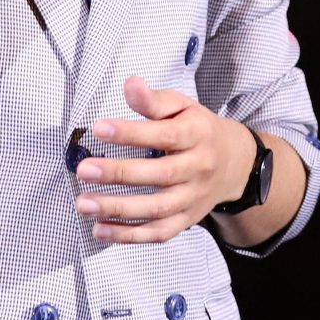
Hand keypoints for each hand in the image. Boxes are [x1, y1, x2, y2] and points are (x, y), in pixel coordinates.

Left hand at [74, 75, 259, 243]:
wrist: (236, 164)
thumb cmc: (199, 130)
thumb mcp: (182, 107)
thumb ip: (154, 100)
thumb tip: (130, 84)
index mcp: (197, 135)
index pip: (164, 135)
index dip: (132, 133)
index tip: (99, 128)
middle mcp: (198, 168)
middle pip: (160, 174)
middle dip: (119, 173)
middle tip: (84, 169)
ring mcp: (193, 198)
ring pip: (157, 209)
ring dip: (118, 209)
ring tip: (84, 203)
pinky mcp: (186, 220)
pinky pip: (159, 232)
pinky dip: (129, 235)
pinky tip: (100, 229)